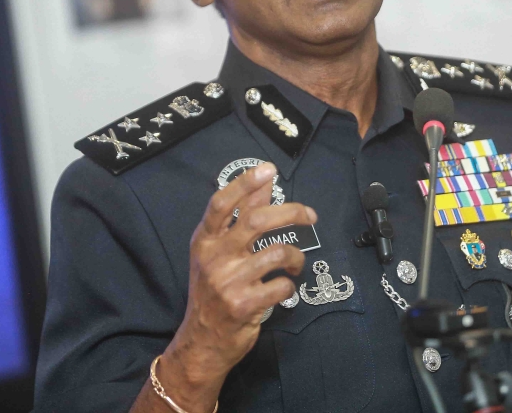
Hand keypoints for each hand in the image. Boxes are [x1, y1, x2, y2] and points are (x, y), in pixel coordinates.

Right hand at [155, 164, 315, 409]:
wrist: (202, 342)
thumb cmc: (212, 291)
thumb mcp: (218, 253)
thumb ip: (239, 218)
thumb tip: (264, 185)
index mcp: (204, 241)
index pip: (221, 204)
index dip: (245, 184)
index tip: (269, 170)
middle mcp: (214, 258)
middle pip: (256, 221)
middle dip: (290, 212)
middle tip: (310, 215)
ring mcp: (228, 282)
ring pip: (277, 253)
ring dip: (296, 256)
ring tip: (295, 263)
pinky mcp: (244, 306)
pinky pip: (281, 286)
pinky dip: (289, 285)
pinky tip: (283, 288)